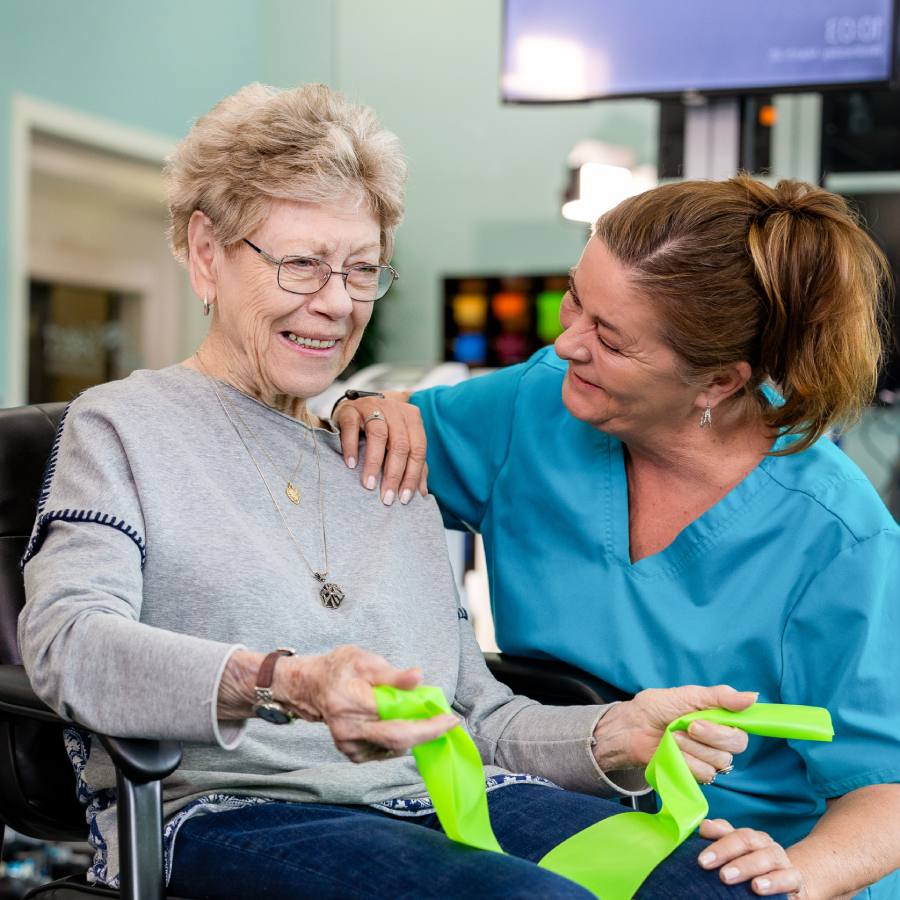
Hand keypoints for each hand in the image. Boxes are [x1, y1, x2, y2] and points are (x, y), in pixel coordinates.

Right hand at [277, 645, 456, 762]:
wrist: (312, 686)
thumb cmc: (340, 668)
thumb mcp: (365, 660)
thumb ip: (393, 674)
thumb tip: (418, 677)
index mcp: (351, 702)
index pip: (396, 720)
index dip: (426, 724)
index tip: (450, 719)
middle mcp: (348, 729)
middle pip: (397, 741)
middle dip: (427, 733)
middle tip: (446, 722)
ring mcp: (348, 745)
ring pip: (392, 748)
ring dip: (412, 733)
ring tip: (414, 713)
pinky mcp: (351, 753)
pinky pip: (384, 751)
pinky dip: (397, 739)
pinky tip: (394, 722)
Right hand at [333, 392, 427, 504]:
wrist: (352, 409)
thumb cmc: (380, 431)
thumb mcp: (399, 444)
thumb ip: (413, 464)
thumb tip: (422, 493)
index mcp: (412, 418)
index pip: (417, 450)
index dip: (412, 476)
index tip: (404, 498)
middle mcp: (394, 409)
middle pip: (400, 444)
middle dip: (394, 474)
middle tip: (387, 497)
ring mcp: (371, 406)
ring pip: (378, 434)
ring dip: (374, 463)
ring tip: (369, 485)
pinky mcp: (350, 409)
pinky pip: (352, 427)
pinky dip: (352, 447)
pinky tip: (351, 464)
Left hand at [592, 684, 755, 781]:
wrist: (631, 728)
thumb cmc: (656, 708)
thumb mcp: (687, 695)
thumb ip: (720, 697)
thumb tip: (753, 697)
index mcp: (719, 719)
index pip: (742, 728)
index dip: (729, 727)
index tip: (704, 719)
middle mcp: (718, 740)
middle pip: (735, 745)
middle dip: (709, 735)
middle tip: (687, 726)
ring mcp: (707, 759)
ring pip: (719, 761)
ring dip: (692, 748)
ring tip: (673, 737)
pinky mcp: (696, 775)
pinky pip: (704, 774)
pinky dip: (686, 762)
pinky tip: (673, 752)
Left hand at [699, 819, 807, 896]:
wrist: (788, 884)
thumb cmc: (754, 869)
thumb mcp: (736, 855)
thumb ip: (720, 839)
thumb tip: (704, 826)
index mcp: (749, 837)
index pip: (731, 832)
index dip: (715, 841)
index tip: (700, 858)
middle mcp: (765, 844)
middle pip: (746, 840)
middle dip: (724, 851)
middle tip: (705, 864)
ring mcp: (781, 860)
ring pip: (767, 856)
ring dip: (746, 866)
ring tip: (726, 877)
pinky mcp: (795, 878)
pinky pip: (789, 877)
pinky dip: (773, 882)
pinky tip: (758, 887)